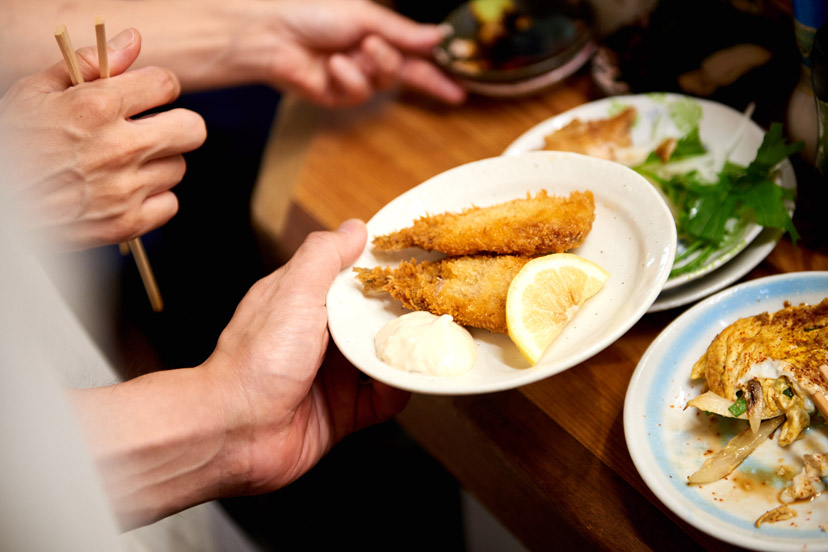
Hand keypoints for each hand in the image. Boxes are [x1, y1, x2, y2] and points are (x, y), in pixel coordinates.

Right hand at [0, 28, 205, 249]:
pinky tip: (128, 191)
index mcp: (96, 107)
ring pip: (178, 167)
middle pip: (192, 129)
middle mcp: (117, 148)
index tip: (149, 95)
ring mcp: (125, 189)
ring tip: (128, 164)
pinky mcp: (127, 223)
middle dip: (177, 124)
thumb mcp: (36, 93)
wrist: (0, 206)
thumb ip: (88, 64)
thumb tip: (133, 42)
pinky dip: (155, 198)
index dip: (159, 86)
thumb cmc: (14, 145)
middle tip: (155, 129)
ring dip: (159, 163)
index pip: (166, 84)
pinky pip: (170, 204)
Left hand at [205, 219, 409, 493]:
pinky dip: (397, 392)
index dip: (384, 271)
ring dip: (407, 354)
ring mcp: (334, 375)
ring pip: (385, 358)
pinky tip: (403, 383)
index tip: (417, 263)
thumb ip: (324, 256)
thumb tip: (355, 227)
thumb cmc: (256, 358)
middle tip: (436, 306)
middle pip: (376, 319)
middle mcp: (322, 336)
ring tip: (431, 344)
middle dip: (405, 315)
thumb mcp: (293, 292)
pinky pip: (384, 400)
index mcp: (306, 301)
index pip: (354, 278)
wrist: (235, 430)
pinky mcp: (344, 412)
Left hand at [253, 0, 465, 105]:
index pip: (416, 61)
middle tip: (388, 54)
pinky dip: (347, 77)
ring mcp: (354, 81)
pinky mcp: (337, 97)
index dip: (438, 77)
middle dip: (401, 66)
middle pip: (404, 75)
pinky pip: (358, 93)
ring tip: (350, 49)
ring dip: (370, 64)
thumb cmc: (314, 15)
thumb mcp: (366, 17)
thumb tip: (440, 37)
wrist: (275, 32)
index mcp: (378, 38)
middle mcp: (369, 61)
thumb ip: (404, 32)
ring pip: (382, 84)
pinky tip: (331, 65)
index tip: (460, 91)